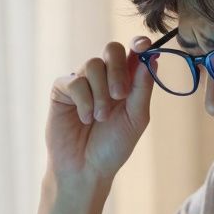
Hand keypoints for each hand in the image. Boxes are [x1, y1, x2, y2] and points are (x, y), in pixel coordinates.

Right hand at [45, 38, 154, 182]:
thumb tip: (151, 58)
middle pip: (111, 50)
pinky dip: (84, 101)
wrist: (86, 168)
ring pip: (92, 65)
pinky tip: (85, 119)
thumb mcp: (135, 118)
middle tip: (120, 95)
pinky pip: (74, 81)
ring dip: (100, 93)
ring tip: (100, 118)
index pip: (133, 53)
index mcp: (126, 82)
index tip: (144, 45)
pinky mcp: (62, 89)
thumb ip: (142, 88)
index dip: (139, 44)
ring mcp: (82, 81)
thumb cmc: (113, 147)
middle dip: (117, 70)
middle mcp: (104, 77)